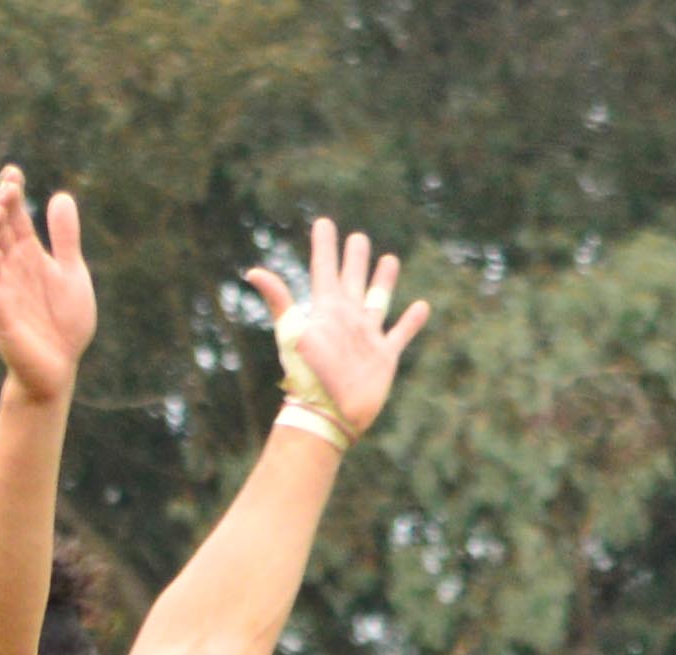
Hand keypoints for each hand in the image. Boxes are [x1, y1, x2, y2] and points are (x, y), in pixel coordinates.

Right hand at [0, 168, 96, 402]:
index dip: (10, 195)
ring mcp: (2, 291)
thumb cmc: (63, 323)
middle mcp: (10, 269)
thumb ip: (65, 238)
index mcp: (28, 256)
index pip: (13, 218)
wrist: (60, 368)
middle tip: (7, 188)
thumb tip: (59, 196)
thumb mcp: (72, 272)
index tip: (12, 172)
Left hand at [247, 215, 428, 439]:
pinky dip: (412, 321)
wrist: (328, 411)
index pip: (323, 268)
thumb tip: (253, 272)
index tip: (323, 222)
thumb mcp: (292, 332)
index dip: (324, 245)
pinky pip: (401, 332)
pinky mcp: (384, 355)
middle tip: (357, 237)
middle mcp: (346, 318)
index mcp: (325, 310)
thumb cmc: (308, 374)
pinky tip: (422, 306)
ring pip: (377, 299)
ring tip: (389, 259)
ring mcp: (365, 336)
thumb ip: (279, 300)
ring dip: (383, 280)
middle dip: (354, 258)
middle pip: (352, 279)